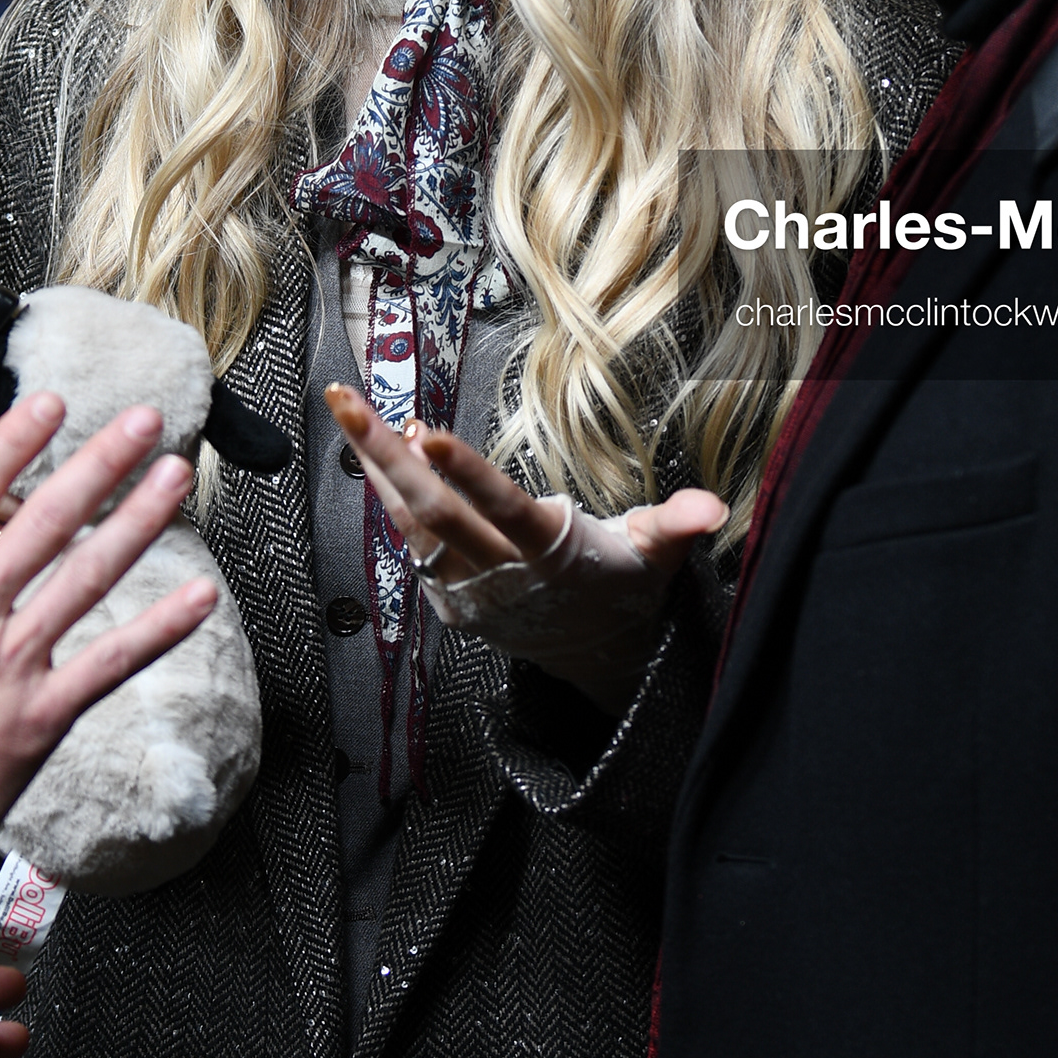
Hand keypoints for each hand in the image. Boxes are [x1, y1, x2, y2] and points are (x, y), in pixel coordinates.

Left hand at [324, 384, 724, 707]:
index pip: (503, 508)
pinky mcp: (450, 595)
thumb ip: (677, 525)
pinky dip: (386, 496)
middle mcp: (503, 571)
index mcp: (553, 554)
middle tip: (350, 403)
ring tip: (347, 411)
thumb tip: (710, 510)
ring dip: (374, 466)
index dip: (465, 472)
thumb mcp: (659, 557)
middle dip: (387, 454)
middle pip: (436, 509)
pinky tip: (368, 453)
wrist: (596, 655)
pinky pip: (409, 541)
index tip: (427, 433)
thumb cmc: (623, 586)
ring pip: (411, 523)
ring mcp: (470, 586)